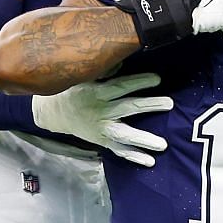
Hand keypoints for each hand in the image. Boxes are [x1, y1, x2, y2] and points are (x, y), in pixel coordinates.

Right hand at [32, 71, 171, 166]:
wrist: (53, 113)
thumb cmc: (72, 90)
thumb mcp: (82, 76)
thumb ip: (102, 71)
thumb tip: (122, 61)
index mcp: (96, 93)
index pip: (121, 86)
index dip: (138, 82)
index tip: (157, 79)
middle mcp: (100, 112)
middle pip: (128, 108)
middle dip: (150, 105)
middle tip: (170, 103)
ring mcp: (102, 129)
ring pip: (125, 135)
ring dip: (144, 140)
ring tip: (163, 145)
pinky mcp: (102, 141)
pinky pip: (119, 150)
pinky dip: (134, 156)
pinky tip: (150, 162)